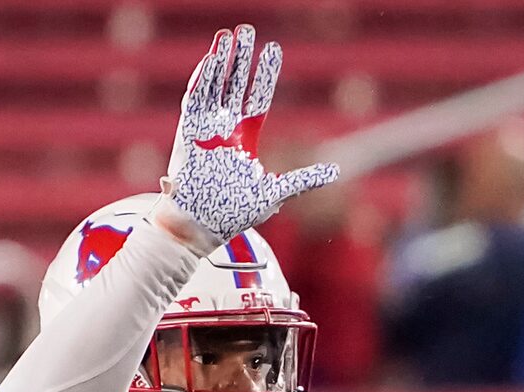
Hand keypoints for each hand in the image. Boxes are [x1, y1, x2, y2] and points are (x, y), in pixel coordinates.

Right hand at [162, 24, 336, 245]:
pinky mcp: (188, 135)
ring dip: (220, 61)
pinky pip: (194, 101)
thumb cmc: (233, 216)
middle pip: (234, 85)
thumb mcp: (273, 195)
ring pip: (214, 87)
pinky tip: (210, 60)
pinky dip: (201, 80)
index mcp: (244, 140)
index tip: (273, 49)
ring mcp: (205, 131)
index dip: (265, 74)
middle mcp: (225, 131)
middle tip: (247, 30)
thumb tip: (335, 171)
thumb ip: (303, 180)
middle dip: (240, 58)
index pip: (257, 99)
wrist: (200, 229)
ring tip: (228, 36)